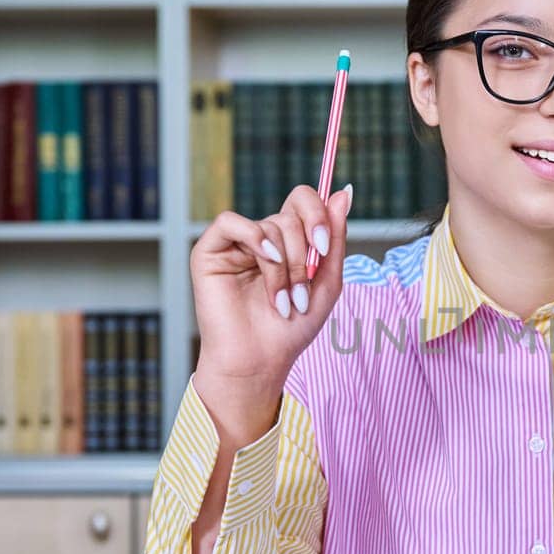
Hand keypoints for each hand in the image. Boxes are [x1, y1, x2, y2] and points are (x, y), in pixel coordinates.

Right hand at [190, 184, 351, 417]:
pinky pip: (231, 222)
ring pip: (269, 226)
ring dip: (284, 267)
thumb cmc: (292, 328)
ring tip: (283, 301)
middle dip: (305, 254)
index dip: (318, 214)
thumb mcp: (327, 282)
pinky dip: (255, 239)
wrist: (260, 360)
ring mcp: (235, 244)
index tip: (324, 245)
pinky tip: (266, 262)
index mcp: (288, 242)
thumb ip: (335, 237)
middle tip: (303, 290)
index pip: (304, 202)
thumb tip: (343, 192)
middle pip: (291, 214)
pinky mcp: (209, 251)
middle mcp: (261, 238)